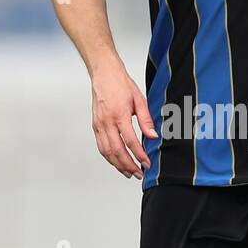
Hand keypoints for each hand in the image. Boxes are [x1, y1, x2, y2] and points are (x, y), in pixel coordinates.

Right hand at [91, 60, 155, 178]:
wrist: (103, 74)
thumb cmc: (121, 85)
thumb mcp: (139, 99)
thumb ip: (146, 120)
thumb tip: (153, 136)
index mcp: (119, 115)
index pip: (130, 141)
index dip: (139, 155)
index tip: (147, 163)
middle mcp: (106, 122)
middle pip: (117, 151)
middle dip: (128, 165)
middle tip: (139, 173)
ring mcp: (99, 125)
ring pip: (107, 152)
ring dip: (118, 165)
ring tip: (129, 173)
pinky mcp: (95, 126)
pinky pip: (101, 146)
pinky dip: (109, 158)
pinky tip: (117, 162)